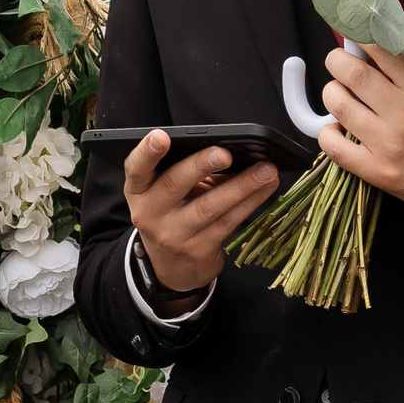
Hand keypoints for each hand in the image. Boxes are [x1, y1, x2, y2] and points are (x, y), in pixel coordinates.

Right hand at [123, 130, 279, 300]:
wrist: (171, 267)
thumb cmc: (172, 215)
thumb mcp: (164, 194)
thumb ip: (185, 171)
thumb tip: (231, 147)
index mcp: (139, 190)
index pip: (136, 168)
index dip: (147, 152)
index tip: (161, 136)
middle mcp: (150, 213)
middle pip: (174, 184)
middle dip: (201, 166)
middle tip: (225, 153)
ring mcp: (173, 235)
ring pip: (210, 206)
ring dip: (242, 186)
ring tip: (266, 170)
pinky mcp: (198, 250)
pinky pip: (228, 222)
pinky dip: (251, 202)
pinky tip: (267, 187)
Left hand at [317, 44, 403, 214]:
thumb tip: (376, 51)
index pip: (381, 50)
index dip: (362, 38)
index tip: (356, 38)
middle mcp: (403, 115)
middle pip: (350, 73)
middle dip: (336, 61)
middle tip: (339, 63)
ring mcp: (387, 145)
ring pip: (337, 105)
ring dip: (331, 94)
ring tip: (339, 94)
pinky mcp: (376, 172)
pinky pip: (333, 147)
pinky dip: (326, 132)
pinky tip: (336, 128)